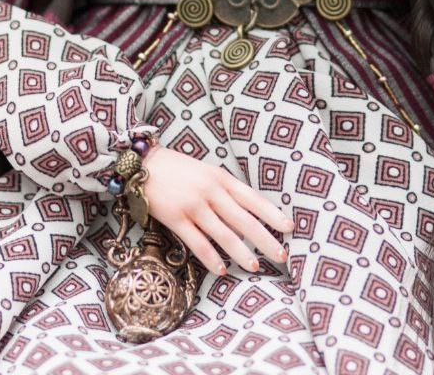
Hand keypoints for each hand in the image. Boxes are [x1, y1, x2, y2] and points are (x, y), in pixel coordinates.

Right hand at [141, 144, 293, 275]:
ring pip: (224, 234)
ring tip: (254, 266)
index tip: (289, 228)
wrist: (144, 164)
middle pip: (244, 220)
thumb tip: (246, 217)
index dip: (272, 214)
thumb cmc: (179, 170)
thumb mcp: (207, 173)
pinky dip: (211, 258)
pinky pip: (198, 243)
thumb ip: (225, 191)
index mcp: (221, 178)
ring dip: (241, 253)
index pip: (253, 198)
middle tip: (281, 255)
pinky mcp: (176, 218)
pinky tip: (221, 270)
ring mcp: (193, 205)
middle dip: (264, 239)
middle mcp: (210, 191)